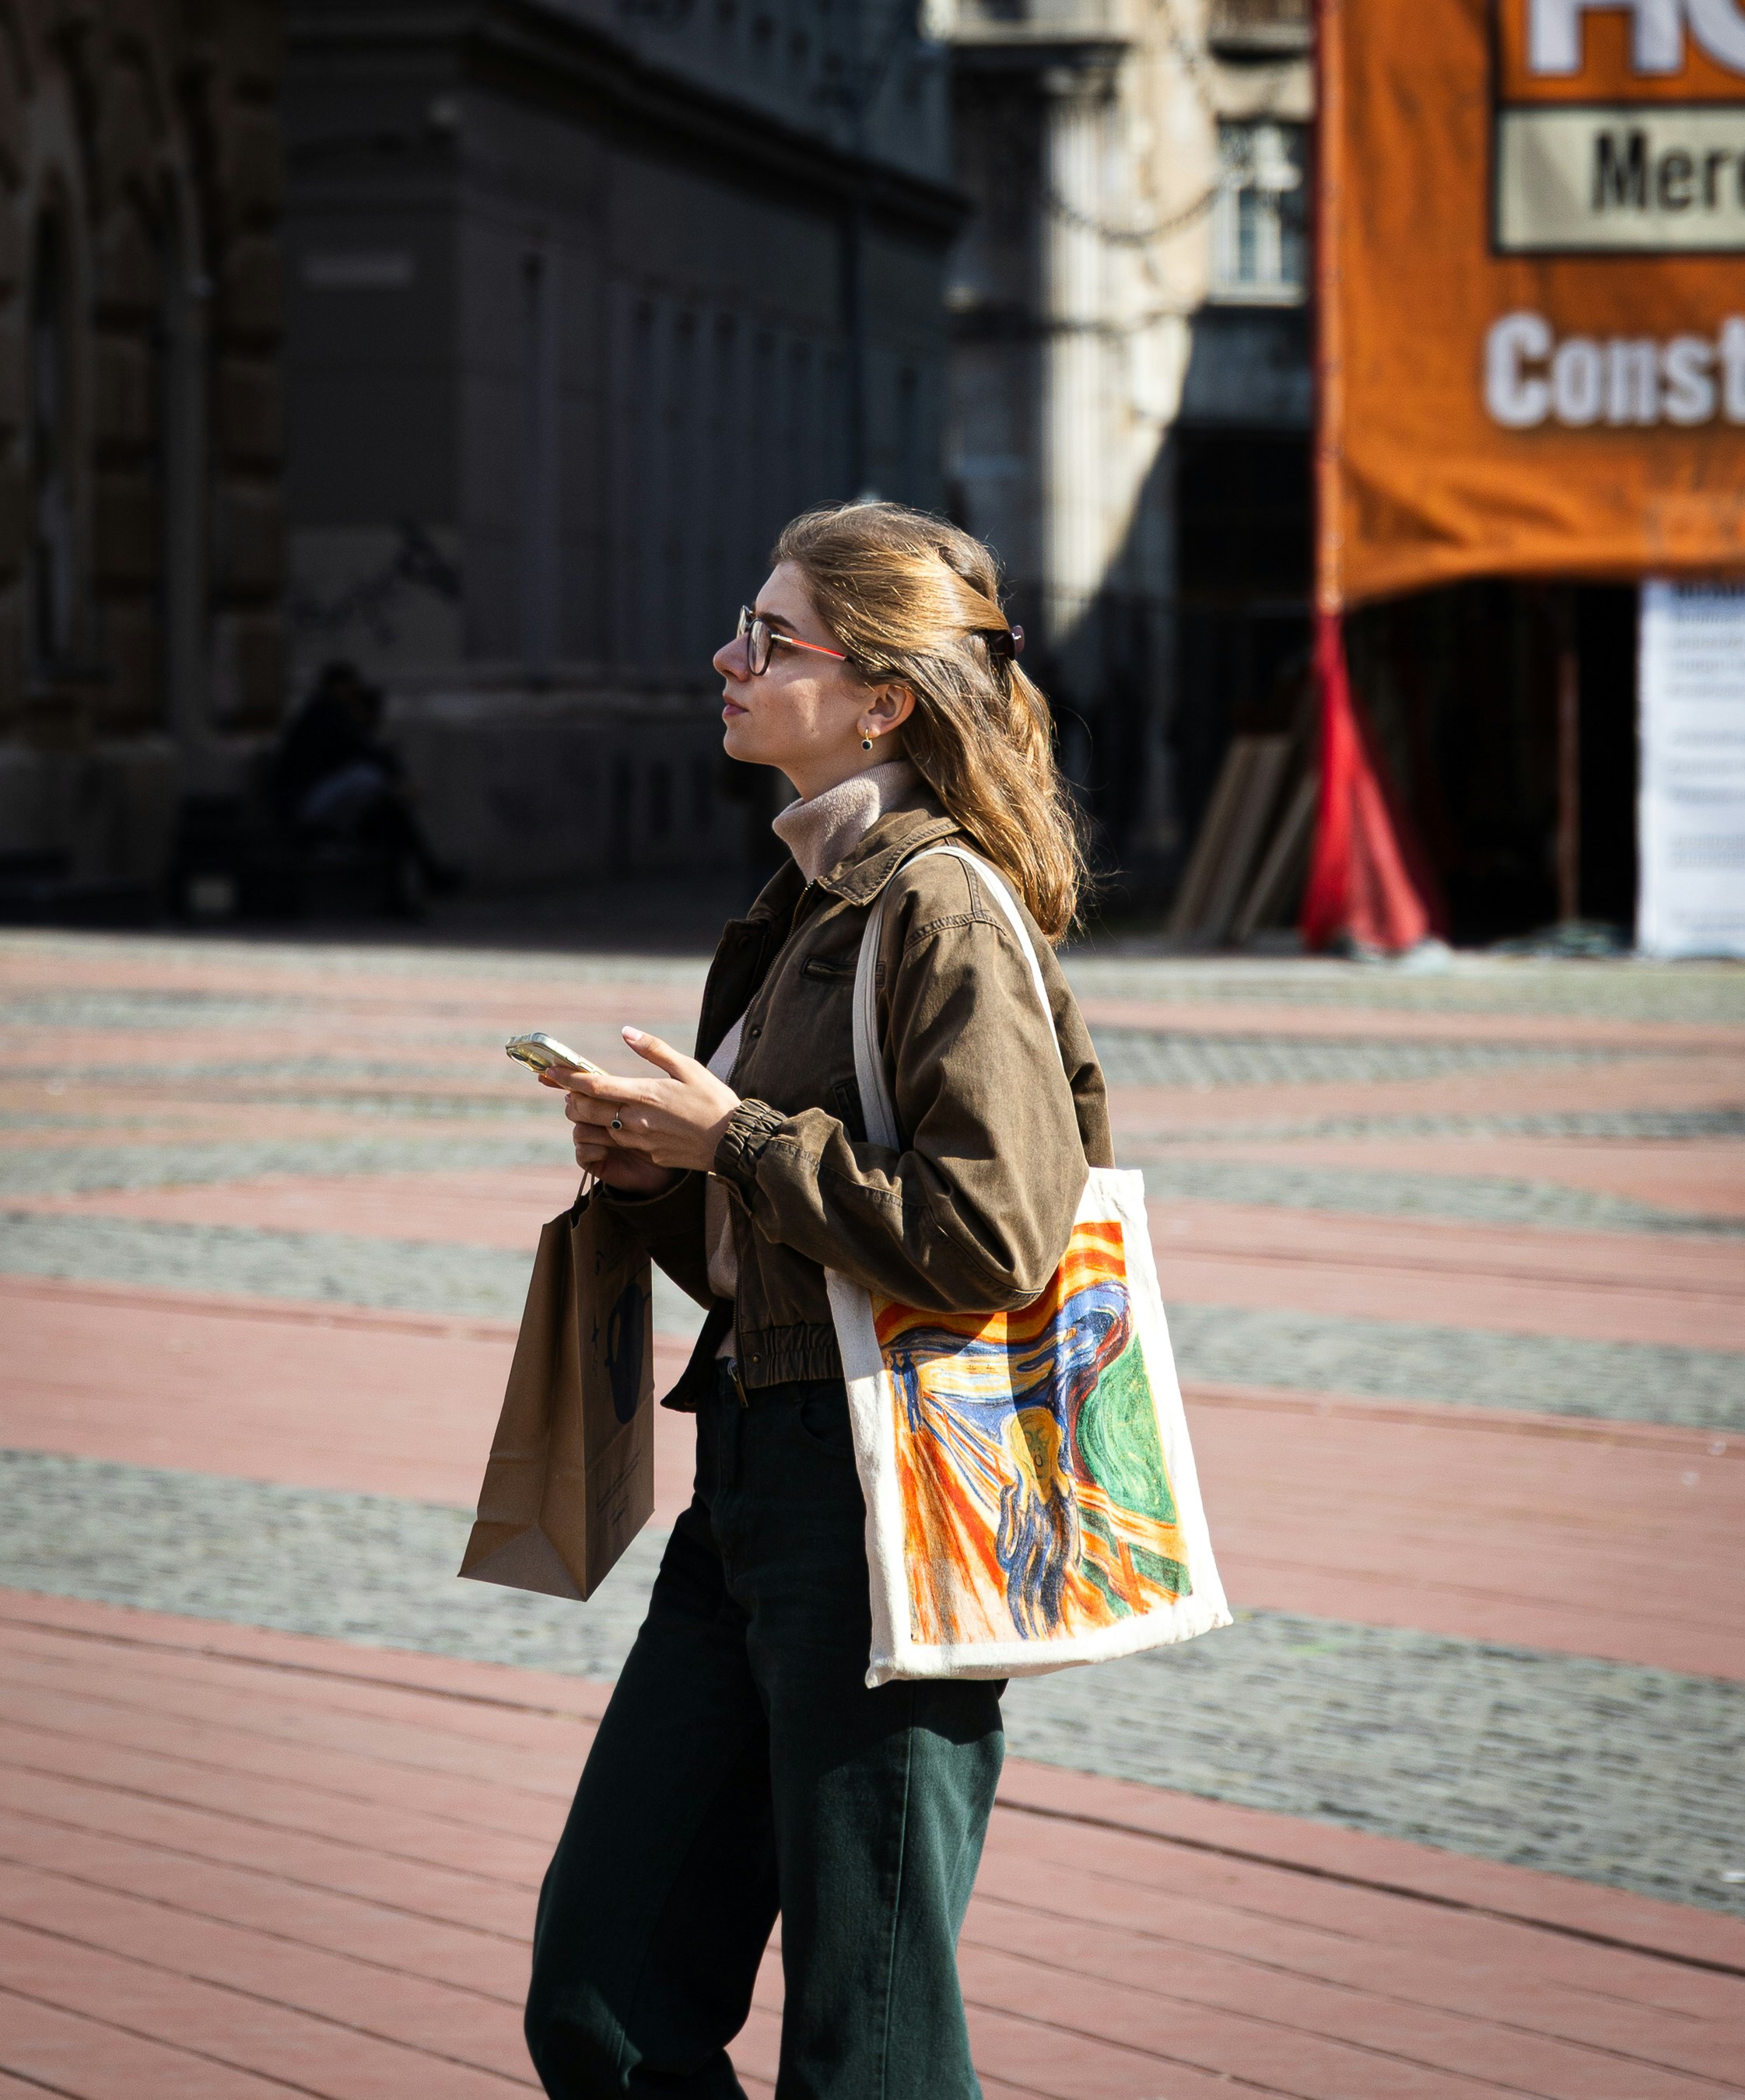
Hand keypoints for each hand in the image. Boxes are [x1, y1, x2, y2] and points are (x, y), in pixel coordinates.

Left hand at [540, 1027, 741, 1178]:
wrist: (733, 1142)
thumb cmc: (713, 1101)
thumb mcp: (688, 1067)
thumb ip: (654, 1049)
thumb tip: (626, 1032)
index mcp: (645, 1095)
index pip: (594, 1086)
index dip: (567, 1078)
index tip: (550, 1071)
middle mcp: (636, 1121)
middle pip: (586, 1111)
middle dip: (571, 1098)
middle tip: (567, 1088)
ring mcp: (640, 1141)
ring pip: (597, 1130)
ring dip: (585, 1117)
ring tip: (586, 1104)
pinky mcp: (648, 1154)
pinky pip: (618, 1143)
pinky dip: (608, 1131)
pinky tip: (617, 1122)